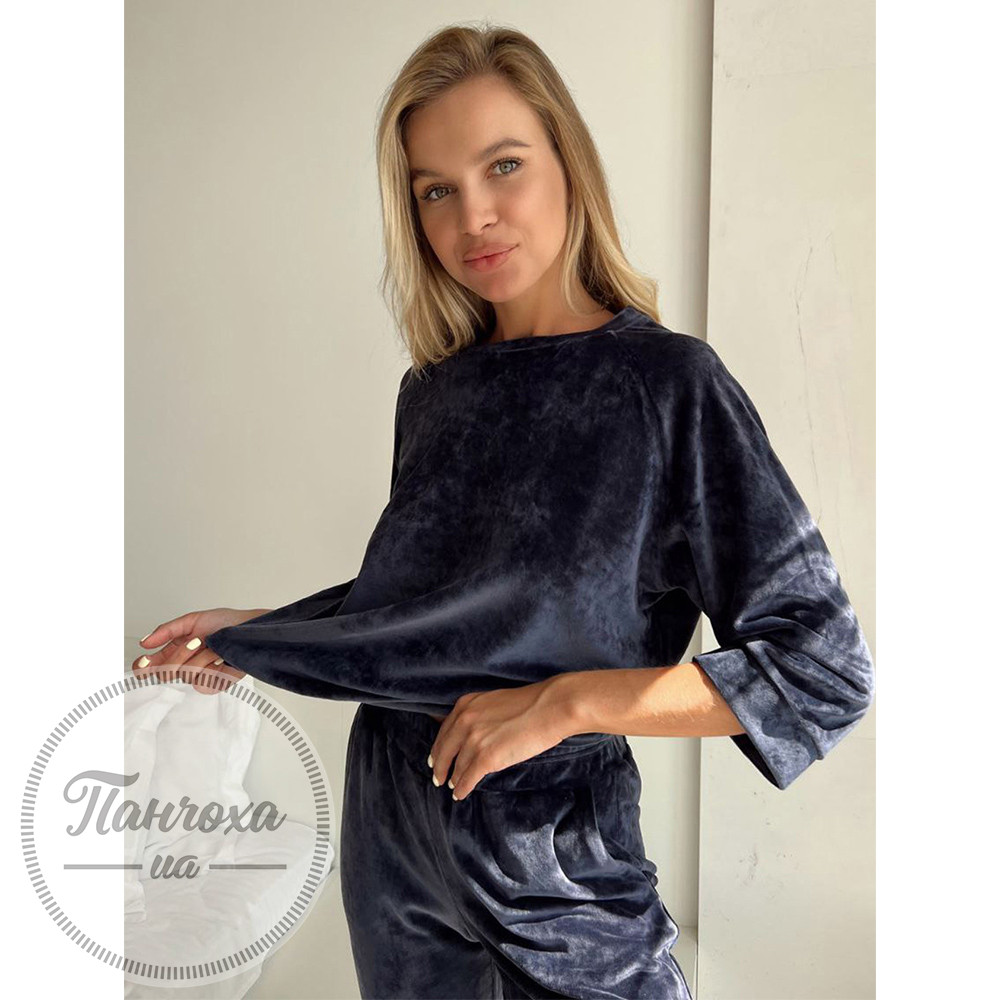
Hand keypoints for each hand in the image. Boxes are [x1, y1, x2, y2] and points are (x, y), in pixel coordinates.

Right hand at [131, 607, 269, 694]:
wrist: (250, 630)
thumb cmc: (227, 622)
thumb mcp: (194, 620)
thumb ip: (168, 630)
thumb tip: (145, 642)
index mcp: (176, 650)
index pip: (151, 665)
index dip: (144, 667)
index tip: (144, 661)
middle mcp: (185, 664)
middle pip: (165, 673)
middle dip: (180, 656)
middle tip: (196, 642)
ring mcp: (199, 675)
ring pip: (185, 676)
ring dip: (202, 658)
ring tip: (215, 647)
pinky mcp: (215, 683)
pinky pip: (203, 684)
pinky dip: (213, 668)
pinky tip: (222, 659)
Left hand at [427, 679, 577, 800]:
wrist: (550, 707)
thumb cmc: (530, 704)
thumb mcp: (493, 702)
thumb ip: (478, 715)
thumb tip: (472, 734)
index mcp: (466, 705)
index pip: (444, 731)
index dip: (438, 749)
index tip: (435, 759)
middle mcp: (465, 721)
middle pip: (444, 750)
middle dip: (439, 767)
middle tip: (438, 777)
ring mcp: (474, 740)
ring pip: (457, 766)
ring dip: (454, 779)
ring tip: (454, 786)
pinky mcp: (486, 758)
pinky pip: (467, 778)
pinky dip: (462, 788)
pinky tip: (460, 794)